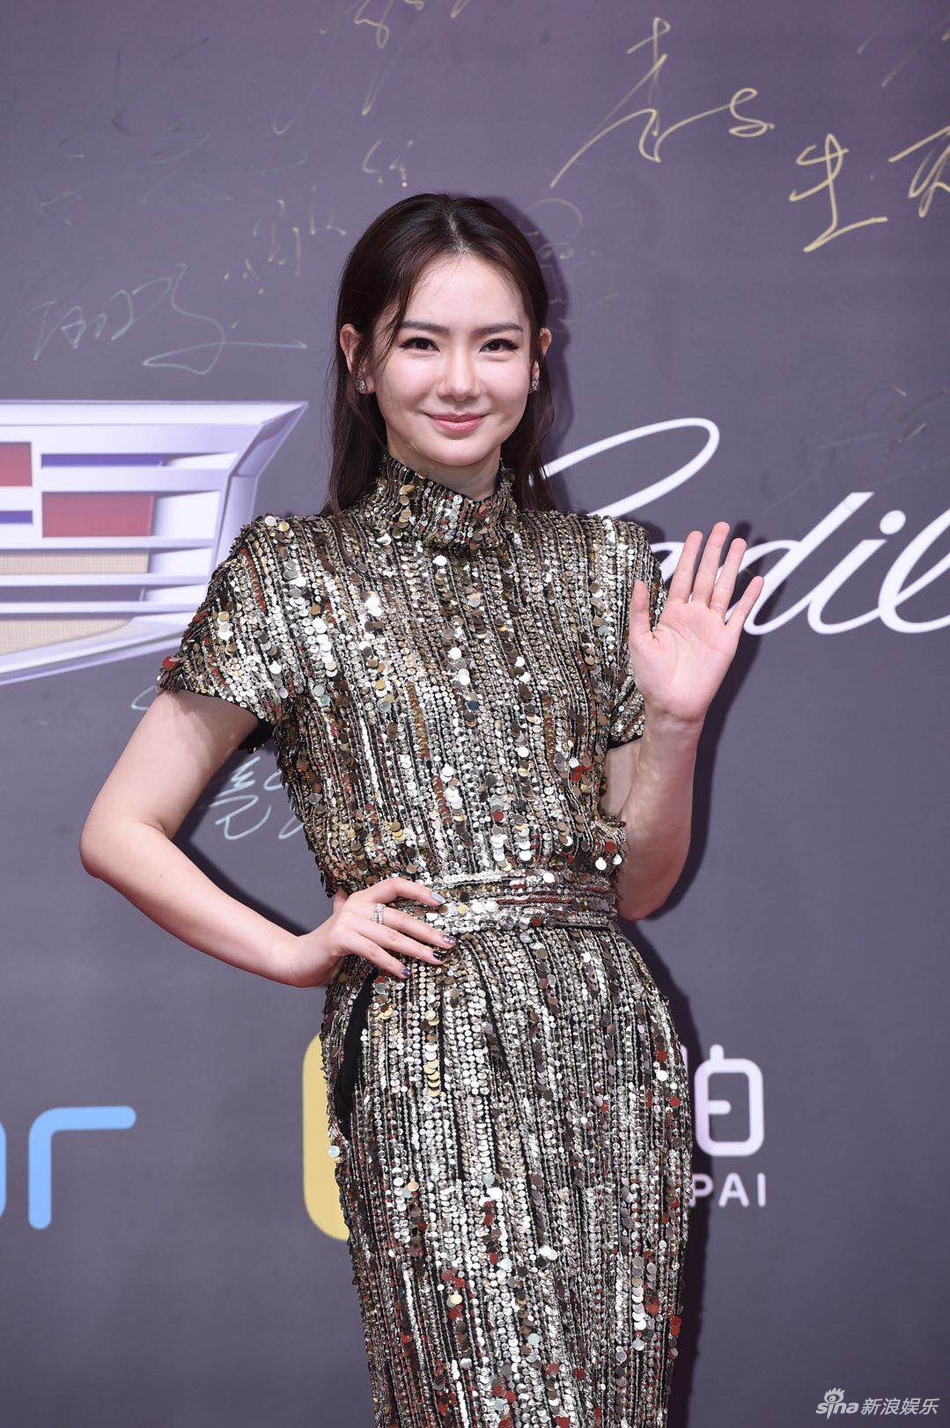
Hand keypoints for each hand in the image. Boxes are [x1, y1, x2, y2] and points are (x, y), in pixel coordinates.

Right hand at [284, 876, 456, 988]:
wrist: (297, 959)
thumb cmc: (330, 946)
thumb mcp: (351, 927)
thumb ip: (369, 919)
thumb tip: (397, 919)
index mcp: (361, 898)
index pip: (394, 885)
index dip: (418, 891)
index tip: (440, 902)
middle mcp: (355, 905)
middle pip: (400, 916)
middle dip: (427, 931)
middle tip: (448, 943)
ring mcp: (347, 920)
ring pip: (391, 936)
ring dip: (416, 950)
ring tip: (434, 960)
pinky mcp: (341, 938)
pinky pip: (373, 951)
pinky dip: (391, 963)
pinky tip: (404, 973)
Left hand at [628, 523, 763, 727]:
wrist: (672, 705)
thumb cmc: (652, 678)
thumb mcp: (638, 641)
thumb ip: (640, 611)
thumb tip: (640, 581)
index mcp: (673, 614)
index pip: (683, 577)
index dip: (690, 556)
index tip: (696, 534)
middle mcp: (695, 616)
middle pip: (706, 576)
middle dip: (714, 551)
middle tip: (722, 527)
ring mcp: (712, 627)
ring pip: (725, 588)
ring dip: (733, 566)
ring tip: (741, 544)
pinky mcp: (727, 641)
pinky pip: (740, 614)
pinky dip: (749, 597)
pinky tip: (758, 580)